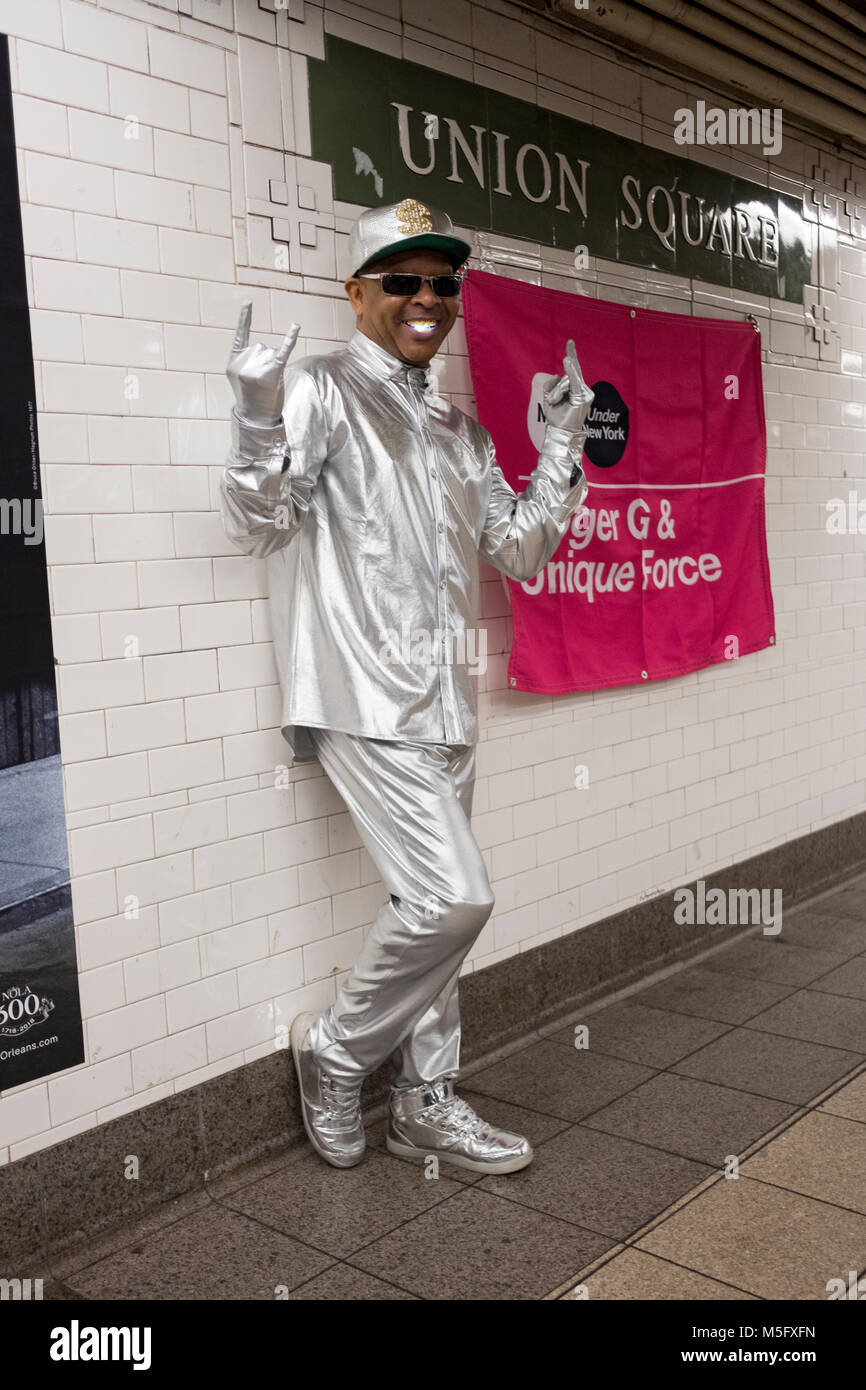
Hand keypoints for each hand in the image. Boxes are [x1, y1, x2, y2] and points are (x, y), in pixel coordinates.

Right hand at [226, 301, 299, 427]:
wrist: (256, 418)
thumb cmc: (250, 398)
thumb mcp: (239, 377)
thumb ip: (246, 360)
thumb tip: (265, 349)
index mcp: (233, 361)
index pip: (241, 335)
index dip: (245, 318)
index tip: (248, 301)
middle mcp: (243, 362)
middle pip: (262, 347)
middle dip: (266, 362)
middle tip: (261, 383)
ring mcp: (257, 367)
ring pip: (272, 352)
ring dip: (274, 366)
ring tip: (268, 384)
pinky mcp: (272, 373)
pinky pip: (282, 351)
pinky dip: (290, 338)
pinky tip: (295, 325)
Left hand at [542, 338, 593, 434]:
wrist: (562, 433)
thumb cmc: (557, 418)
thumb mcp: (549, 399)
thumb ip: (550, 385)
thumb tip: (556, 374)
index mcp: (575, 389)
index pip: (573, 369)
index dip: (572, 354)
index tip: (570, 341)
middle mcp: (582, 389)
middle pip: (566, 377)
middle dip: (556, 389)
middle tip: (555, 400)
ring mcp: (585, 392)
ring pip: (565, 381)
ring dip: (556, 394)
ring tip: (556, 405)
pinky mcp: (583, 396)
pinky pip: (573, 380)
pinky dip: (571, 371)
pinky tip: (567, 359)